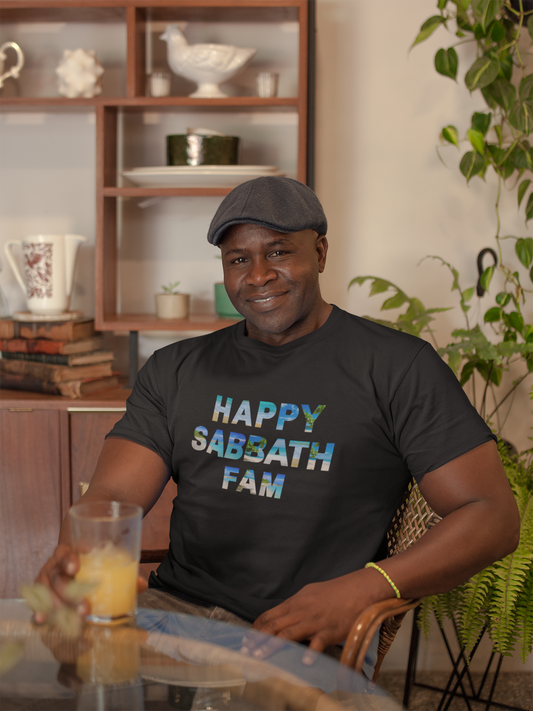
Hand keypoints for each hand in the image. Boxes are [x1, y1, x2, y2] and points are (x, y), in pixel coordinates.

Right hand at [34, 544, 147, 623]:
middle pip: (57, 576)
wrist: (73, 567)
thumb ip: (124, 574)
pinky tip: (42, 620)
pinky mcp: (41, 594)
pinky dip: (39, 611)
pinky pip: (37, 602)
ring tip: (66, 617)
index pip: (66, 552)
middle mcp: (55, 564)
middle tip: (84, 607)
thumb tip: (142, 585)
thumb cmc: (93, 565)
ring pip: (47, 590)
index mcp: (71, 552)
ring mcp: (46, 579)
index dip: (69, 559)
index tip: (76, 569)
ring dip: (56, 605)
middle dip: (69, 593)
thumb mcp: (106, 565)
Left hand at [244, 571, 375, 662]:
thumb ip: (295, 605)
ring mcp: (315, 622)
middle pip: (275, 626)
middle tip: (247, 653)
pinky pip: (318, 643)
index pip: (270, 615)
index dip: (257, 628)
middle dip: (258, 640)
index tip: (247, 640)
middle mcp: (301, 612)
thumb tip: (282, 614)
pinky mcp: (330, 631)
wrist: (358, 589)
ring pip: (289, 634)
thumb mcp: (309, 593)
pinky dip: (310, 652)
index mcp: (295, 602)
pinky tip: (304, 662)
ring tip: (261, 658)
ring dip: (273, 647)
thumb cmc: (334, 592)